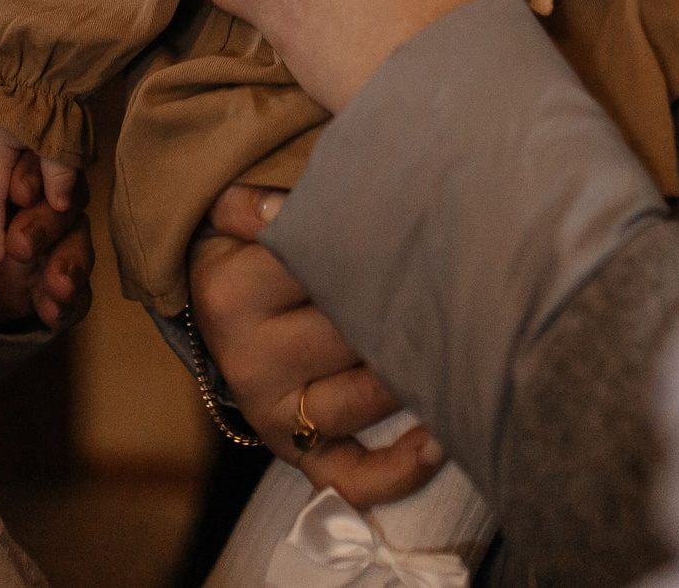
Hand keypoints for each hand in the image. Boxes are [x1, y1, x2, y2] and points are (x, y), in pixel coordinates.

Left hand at [0, 83, 92, 331]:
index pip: (41, 158)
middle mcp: (25, 201)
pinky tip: (55, 311)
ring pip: (76, 246)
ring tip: (54, 288)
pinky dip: (71, 303)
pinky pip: (70, 296)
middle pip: (66, 204)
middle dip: (50, 224)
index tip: (19, 192)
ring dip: (72, 264)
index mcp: (2, 162)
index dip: (39, 173)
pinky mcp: (30, 289)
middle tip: (20, 245)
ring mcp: (33, 247)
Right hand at [190, 185, 441, 505]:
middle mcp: (250, 362)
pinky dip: (399, 470)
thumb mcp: (233, 217)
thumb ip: (254, 202)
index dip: (376, 247)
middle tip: (463, 281)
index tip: (425, 228)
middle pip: (349, 334)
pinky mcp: (296, 453)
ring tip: (464, 343)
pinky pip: (350, 477)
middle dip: (406, 307)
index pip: (315, 267)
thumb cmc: (246, 250)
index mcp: (232, 296)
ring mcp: (274, 415)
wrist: (215, 310)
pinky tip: (442, 440)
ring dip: (415, 375)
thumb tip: (278, 209)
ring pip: (362, 400)